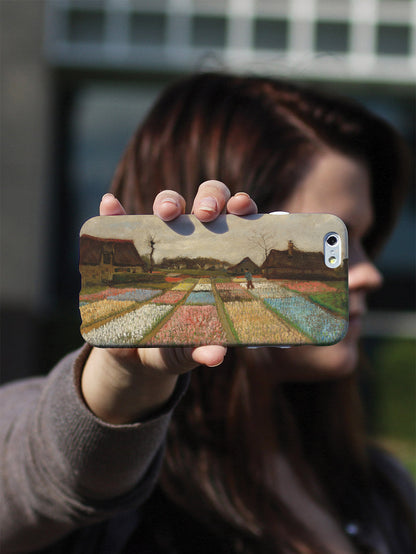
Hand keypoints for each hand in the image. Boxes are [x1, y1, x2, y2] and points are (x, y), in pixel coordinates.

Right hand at [81, 181, 257, 423]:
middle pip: (206, 202)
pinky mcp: (126, 249)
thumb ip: (201, 349)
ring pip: (168, 204)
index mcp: (218, 259)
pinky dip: (113, 212)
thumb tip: (216, 355)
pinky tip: (109, 204)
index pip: (238, 222)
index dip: (243, 207)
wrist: (134, 353)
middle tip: (206, 214)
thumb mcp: (187, 348)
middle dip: (210, 197)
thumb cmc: (173, 344)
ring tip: (166, 213)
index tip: (241, 208)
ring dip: (169, 200)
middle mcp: (193, 242)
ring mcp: (159, 242)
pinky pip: (119, 223)